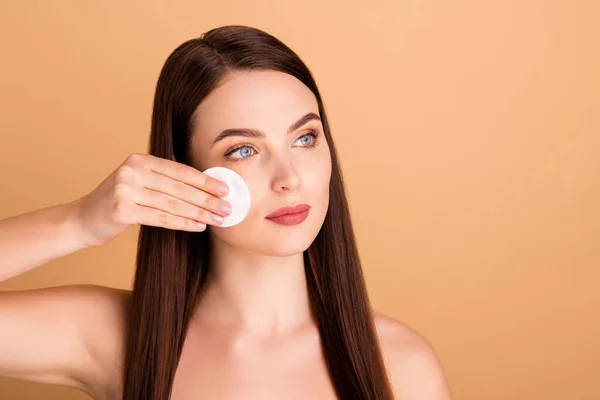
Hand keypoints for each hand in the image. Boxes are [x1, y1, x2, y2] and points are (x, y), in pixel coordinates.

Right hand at [69, 153, 231, 247]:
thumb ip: (164, 180)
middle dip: (207, 199)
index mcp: (139, 159)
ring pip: (173, 203)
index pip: (180, 170)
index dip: (205, 181)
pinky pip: (161, 218)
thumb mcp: (139, 182)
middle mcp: (132, 170)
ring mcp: (125, 189)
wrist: (82, 220)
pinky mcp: (121, 210)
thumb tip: (206, 188)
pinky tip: (199, 227)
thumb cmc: (119, 203)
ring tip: (218, 220)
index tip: (225, 190)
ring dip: (200, 213)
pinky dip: (183, 223)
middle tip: (228, 208)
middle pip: (179, 187)